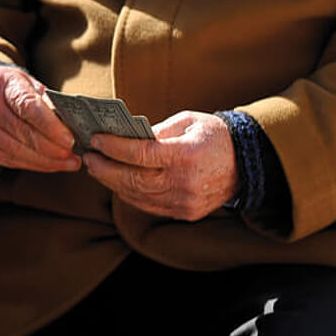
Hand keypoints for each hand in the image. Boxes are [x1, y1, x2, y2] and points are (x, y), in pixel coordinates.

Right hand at [0, 67, 80, 173]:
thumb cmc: (11, 89)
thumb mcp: (29, 84)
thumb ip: (47, 102)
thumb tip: (71, 125)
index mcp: (1, 83)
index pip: (27, 107)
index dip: (50, 126)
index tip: (70, 140)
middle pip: (22, 133)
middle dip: (51, 149)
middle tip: (72, 157)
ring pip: (15, 152)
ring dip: (44, 162)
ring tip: (65, 164)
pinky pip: (6, 160)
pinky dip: (30, 165)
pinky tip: (46, 165)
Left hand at [83, 110, 237, 221]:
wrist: (247, 164)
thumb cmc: (213, 136)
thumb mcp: (186, 122)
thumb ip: (155, 131)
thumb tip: (123, 137)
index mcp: (185, 155)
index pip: (140, 154)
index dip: (114, 147)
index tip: (96, 140)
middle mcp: (184, 182)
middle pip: (133, 179)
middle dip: (105, 168)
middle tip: (88, 157)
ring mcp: (184, 202)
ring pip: (138, 196)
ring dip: (113, 183)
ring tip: (97, 168)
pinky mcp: (184, 213)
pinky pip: (148, 205)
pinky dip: (129, 194)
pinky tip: (116, 182)